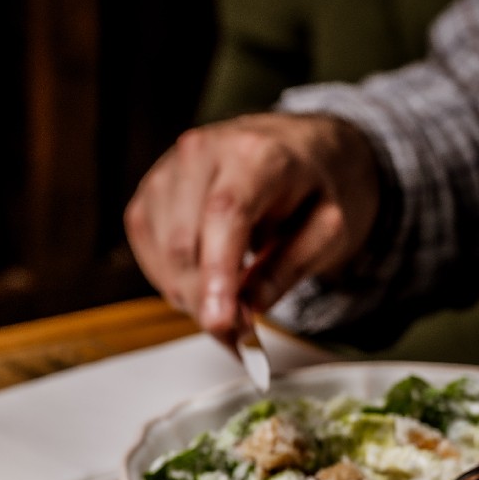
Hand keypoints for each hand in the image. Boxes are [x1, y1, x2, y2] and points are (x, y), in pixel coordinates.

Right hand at [125, 113, 382, 339]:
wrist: (296, 147)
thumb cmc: (315, 184)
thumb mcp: (330, 228)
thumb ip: (288, 269)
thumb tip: (247, 309)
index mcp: (257, 154)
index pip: (225, 215)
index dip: (217, 275)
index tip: (220, 324)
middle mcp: (201, 154)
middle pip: (185, 247)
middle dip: (209, 301)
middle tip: (242, 333)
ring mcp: (167, 172)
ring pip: (164, 258)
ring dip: (193, 295)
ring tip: (231, 298)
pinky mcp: (148, 194)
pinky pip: (150, 256)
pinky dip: (175, 281)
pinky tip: (207, 277)